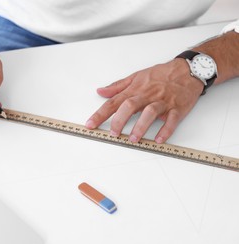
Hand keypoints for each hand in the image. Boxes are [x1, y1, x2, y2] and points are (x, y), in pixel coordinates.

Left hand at [85, 59, 203, 142]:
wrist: (187, 70)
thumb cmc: (161, 74)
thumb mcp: (136, 76)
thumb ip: (117, 86)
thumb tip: (101, 91)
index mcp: (135, 90)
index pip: (113, 102)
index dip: (100, 114)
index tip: (90, 124)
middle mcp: (147, 95)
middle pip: (129, 106)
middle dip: (119, 120)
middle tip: (113, 133)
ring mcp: (162, 102)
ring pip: (150, 112)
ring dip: (141, 126)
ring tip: (133, 139)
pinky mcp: (177, 108)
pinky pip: (172, 119)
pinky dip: (166, 130)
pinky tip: (159, 139)